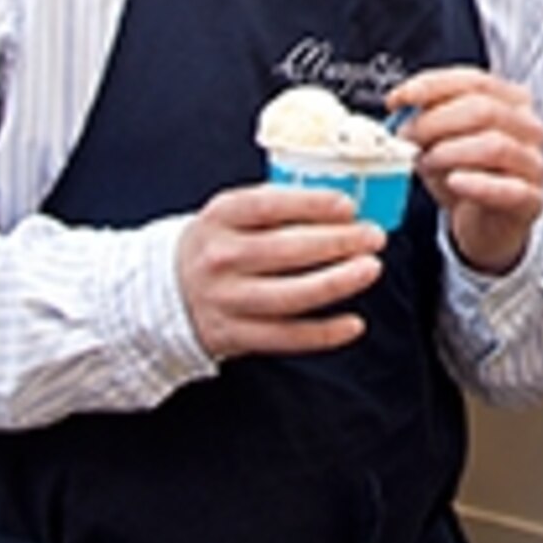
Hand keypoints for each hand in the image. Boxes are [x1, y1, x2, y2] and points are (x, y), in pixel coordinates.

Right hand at [175, 184, 384, 360]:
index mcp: (220, 217)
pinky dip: (324, 333)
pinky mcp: (233, 335)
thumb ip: (279, 207)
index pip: (270, 205)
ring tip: (370, 269)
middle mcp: (220, 257)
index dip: (312, 205)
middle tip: (373, 237)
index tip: (349, 206)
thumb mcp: (234, 213)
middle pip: (288, 251)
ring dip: (338, 282)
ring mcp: (226, 299)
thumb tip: (343, 210)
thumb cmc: (219, 243)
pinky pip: (286, 337)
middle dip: (340, 242)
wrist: (169, 289)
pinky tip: (354, 323)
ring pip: (291, 296)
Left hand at [389, 67, 542, 273]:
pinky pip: (508, 189)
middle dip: (436, 121)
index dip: (432, 86)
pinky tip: (455, 182)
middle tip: (407, 138)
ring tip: (427, 162)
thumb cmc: (467, 175)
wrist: (486, 225)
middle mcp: (529, 127)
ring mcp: (534, 163)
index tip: (398, 99)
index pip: (474, 81)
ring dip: (450, 152)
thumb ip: (428, 119)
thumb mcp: (443, 140)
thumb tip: (403, 110)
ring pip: (495, 145)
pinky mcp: (533, 199)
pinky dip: (478, 184)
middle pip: (483, 109)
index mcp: (511, 101)